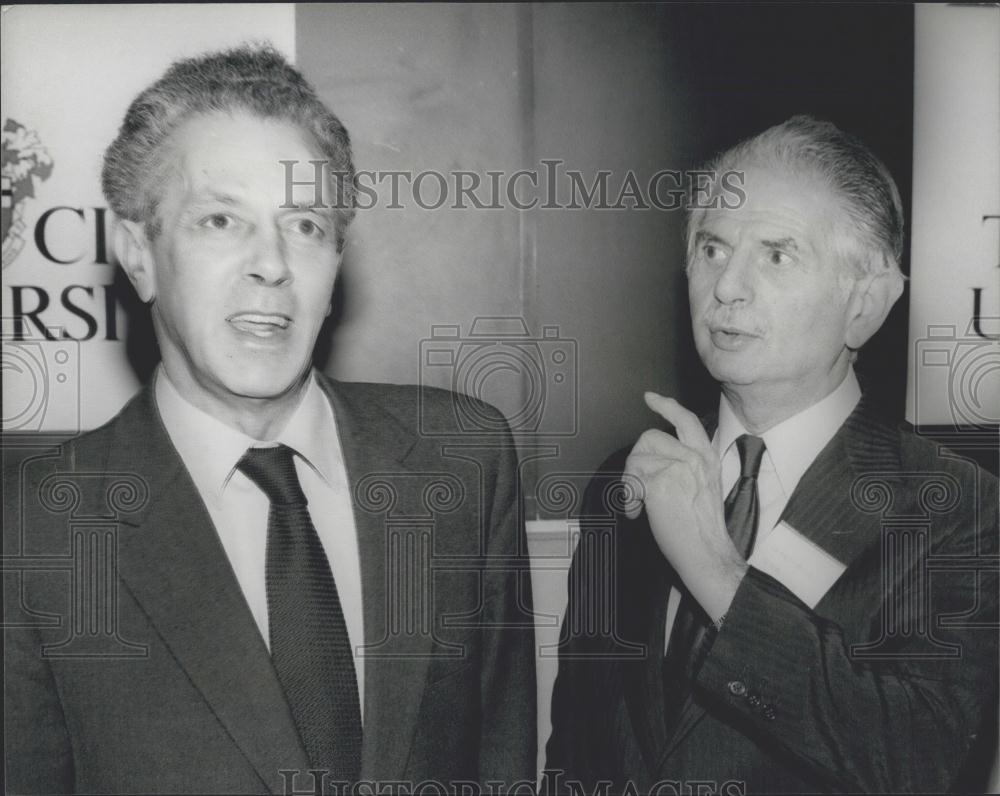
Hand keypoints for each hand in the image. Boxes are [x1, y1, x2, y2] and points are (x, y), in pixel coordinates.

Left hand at [623, 392, 747, 620]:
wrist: (706, 552)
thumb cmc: (702, 528)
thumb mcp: (703, 485)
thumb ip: (685, 464)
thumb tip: (656, 459)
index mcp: (706, 456)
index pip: (686, 420)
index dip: (666, 406)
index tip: (651, 398)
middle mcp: (694, 457)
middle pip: (649, 438)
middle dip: (636, 461)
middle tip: (636, 486)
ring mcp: (677, 467)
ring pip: (637, 459)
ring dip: (630, 483)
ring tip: (639, 505)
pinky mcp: (660, 483)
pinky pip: (631, 480)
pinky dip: (628, 498)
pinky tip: (637, 512)